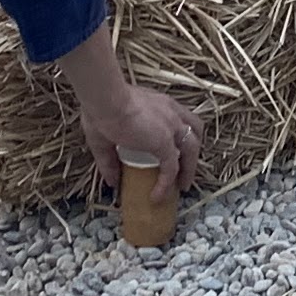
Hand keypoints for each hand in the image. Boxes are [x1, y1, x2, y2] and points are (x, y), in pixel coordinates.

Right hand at [56, 28, 204, 202]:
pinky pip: (172, 168)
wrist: (104, 100)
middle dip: (192, 150)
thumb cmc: (100, 110)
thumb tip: (112, 182)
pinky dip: (166, 184)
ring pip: (192, 149)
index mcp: (160, 105)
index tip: (174, 150)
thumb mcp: (104, 138)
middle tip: (185, 169)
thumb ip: (109, 161)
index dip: (179, 134)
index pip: (179, 118)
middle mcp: (171, 112)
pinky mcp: (165, 142)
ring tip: (182, 185)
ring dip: (190, 169)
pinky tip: (157, 195)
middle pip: (194, 130)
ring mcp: (171, 126)